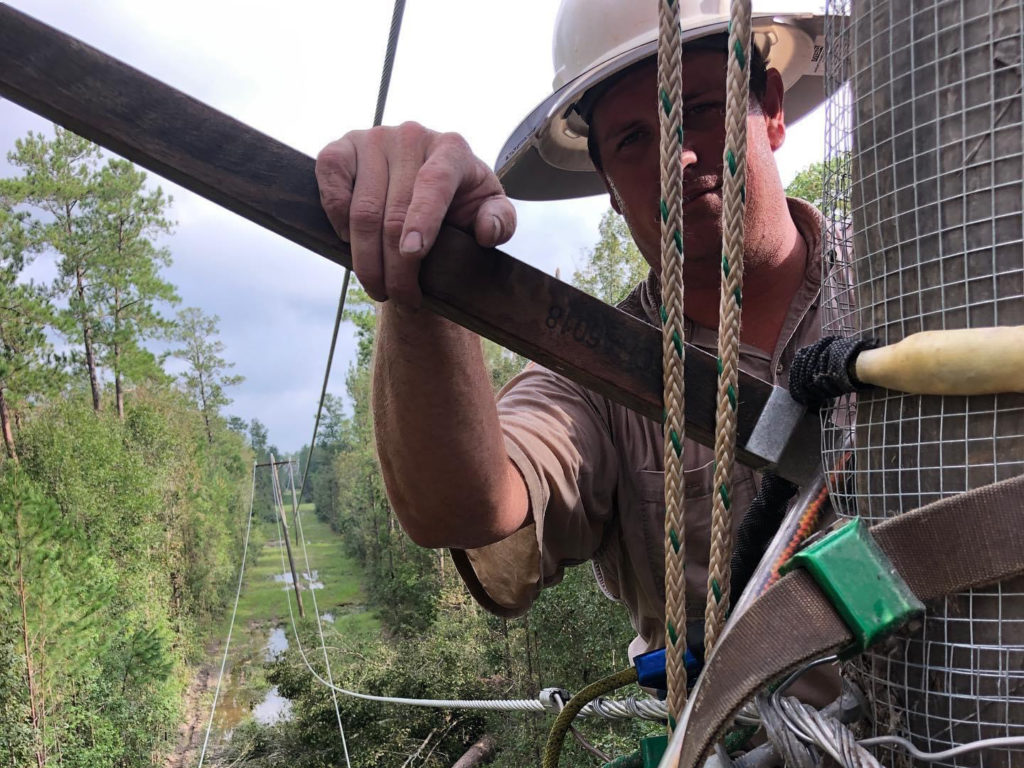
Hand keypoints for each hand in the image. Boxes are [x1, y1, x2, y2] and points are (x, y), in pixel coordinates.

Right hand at [316, 121, 516, 306]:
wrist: (425, 189)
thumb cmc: (461, 202)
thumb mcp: (489, 211)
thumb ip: (501, 221)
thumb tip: (486, 231)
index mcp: (452, 148)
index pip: (434, 183)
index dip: (422, 220)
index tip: (413, 255)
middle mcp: (411, 136)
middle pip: (393, 210)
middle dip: (394, 264)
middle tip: (398, 296)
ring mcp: (373, 139)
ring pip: (360, 209)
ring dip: (365, 258)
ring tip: (377, 287)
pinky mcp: (342, 148)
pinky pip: (330, 184)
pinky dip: (336, 221)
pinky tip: (351, 244)